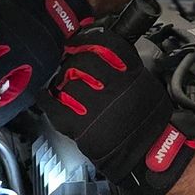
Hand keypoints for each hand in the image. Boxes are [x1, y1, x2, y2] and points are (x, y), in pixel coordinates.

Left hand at [47, 27, 194, 194]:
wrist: (149, 154)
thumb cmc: (149, 122)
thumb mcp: (146, 86)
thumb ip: (128, 68)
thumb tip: (106, 53)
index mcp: (132, 75)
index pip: (106, 44)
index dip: (87, 39)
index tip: (79, 40)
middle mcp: (113, 87)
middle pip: (82, 59)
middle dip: (72, 59)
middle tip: (70, 61)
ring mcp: (94, 106)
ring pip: (66, 81)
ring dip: (62, 79)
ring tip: (63, 82)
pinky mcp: (79, 126)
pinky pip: (54, 106)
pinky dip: (46, 98)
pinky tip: (46, 94)